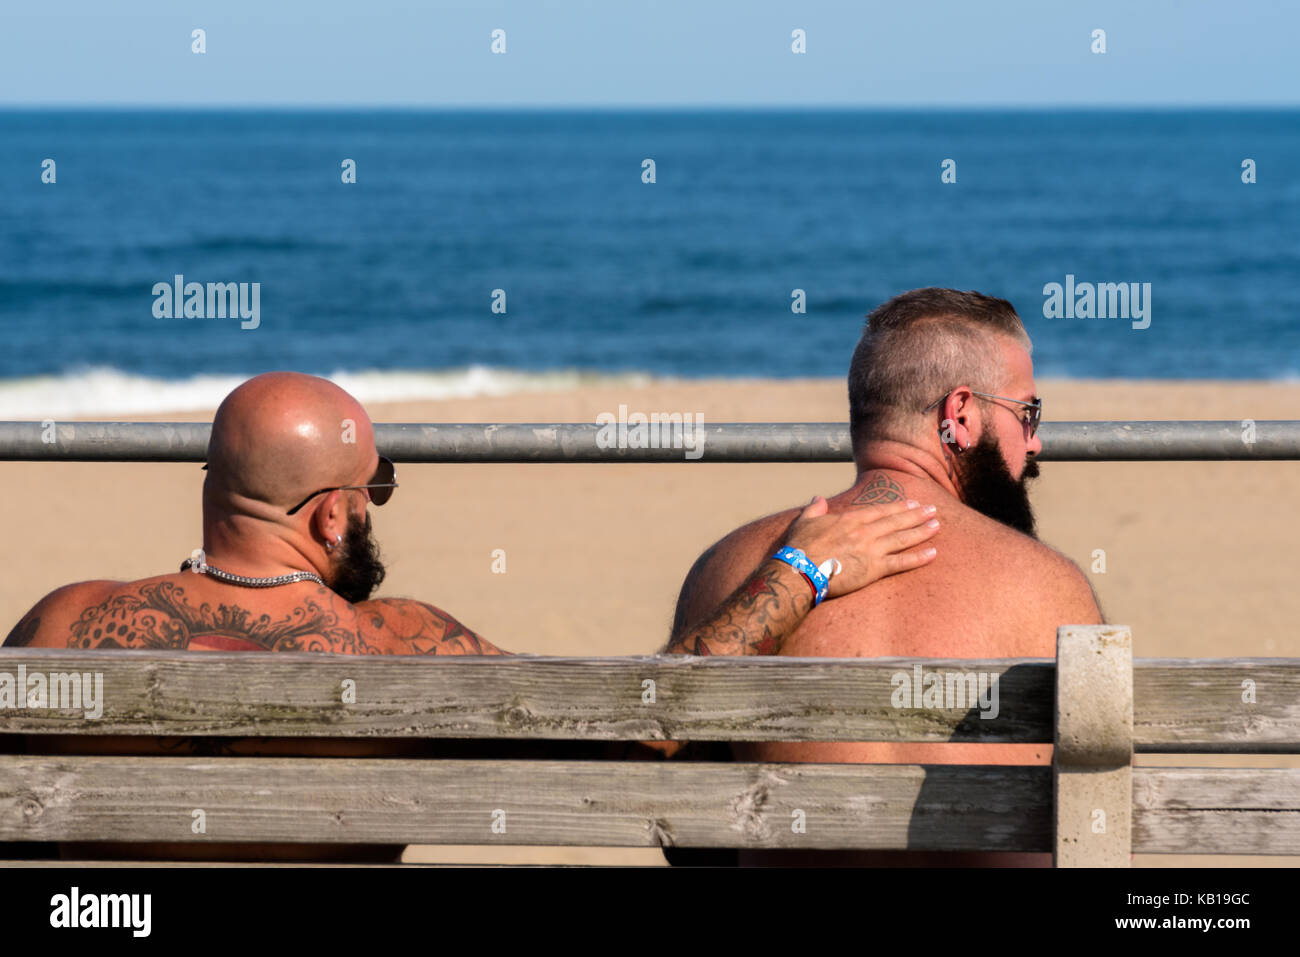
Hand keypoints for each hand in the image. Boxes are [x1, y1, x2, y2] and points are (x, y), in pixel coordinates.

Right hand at [781, 496, 938, 598]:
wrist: (800, 570)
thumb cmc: (799, 547)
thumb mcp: (804, 522)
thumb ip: (814, 509)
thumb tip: (817, 498)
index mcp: (850, 519)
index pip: (880, 511)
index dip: (898, 507)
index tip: (912, 503)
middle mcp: (865, 531)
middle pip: (896, 521)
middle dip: (916, 515)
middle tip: (932, 509)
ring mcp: (872, 549)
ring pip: (903, 538)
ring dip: (922, 531)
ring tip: (937, 525)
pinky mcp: (874, 569)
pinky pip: (901, 563)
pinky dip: (918, 557)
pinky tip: (933, 553)